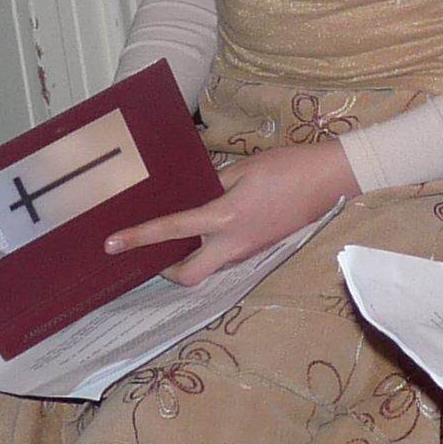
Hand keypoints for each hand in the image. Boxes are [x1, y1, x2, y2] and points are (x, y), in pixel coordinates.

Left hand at [105, 138, 353, 285]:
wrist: (330, 179)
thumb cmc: (287, 167)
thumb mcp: (242, 169)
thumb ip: (211, 184)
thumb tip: (191, 195)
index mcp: (224, 218)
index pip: (171, 231)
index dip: (137, 238)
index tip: (112, 245)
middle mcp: (234, 243)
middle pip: (189, 275)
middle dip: (166, 271)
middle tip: (153, 256)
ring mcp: (249, 250)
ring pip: (209, 268)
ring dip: (190, 259)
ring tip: (176, 239)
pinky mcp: (260, 247)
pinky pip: (226, 256)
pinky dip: (211, 249)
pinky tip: (209, 230)